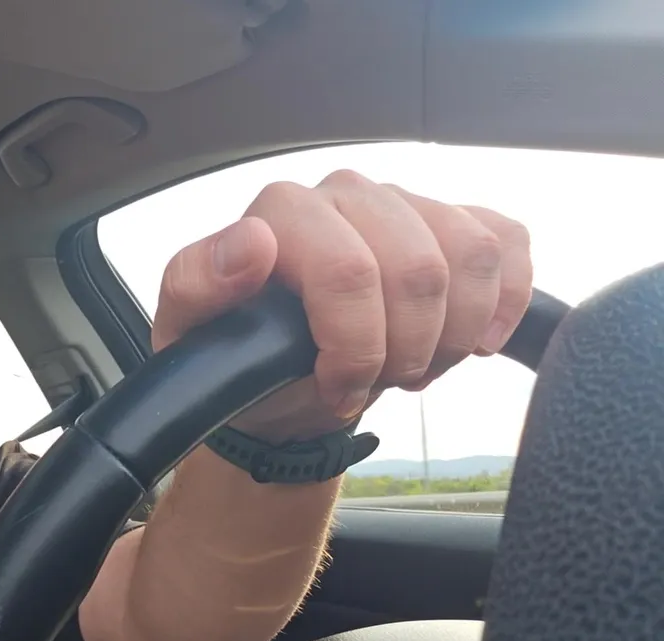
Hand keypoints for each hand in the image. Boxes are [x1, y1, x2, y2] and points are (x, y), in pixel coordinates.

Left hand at [150, 170, 532, 444]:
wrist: (280, 381)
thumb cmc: (237, 355)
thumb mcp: (192, 334)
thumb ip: (199, 283)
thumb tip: (250, 243)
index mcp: (282, 211)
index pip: (349, 271)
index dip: (356, 347)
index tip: (336, 387)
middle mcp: (344, 193)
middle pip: (419, 270)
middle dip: (405, 350)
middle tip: (374, 383)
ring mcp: (403, 203)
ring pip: (472, 256)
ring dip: (451, 334)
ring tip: (410, 365)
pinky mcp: (453, 222)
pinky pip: (507, 243)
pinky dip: (502, 304)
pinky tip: (467, 340)